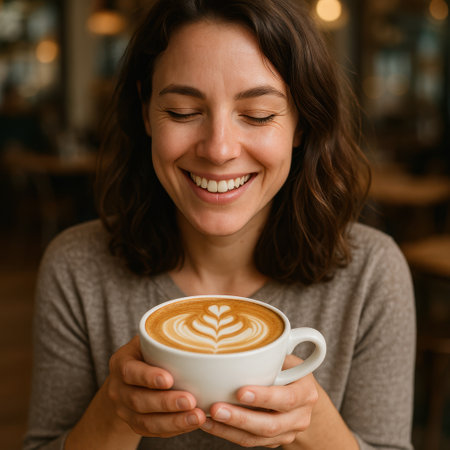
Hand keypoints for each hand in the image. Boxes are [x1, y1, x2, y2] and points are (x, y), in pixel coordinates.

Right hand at [107, 335, 206, 437]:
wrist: (125, 379)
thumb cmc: (147, 351)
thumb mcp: (149, 339)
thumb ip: (166, 334)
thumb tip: (206, 320)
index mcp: (121, 362)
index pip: (130, 371)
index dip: (148, 377)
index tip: (169, 379)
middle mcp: (119, 388)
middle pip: (139, 400)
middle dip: (166, 402)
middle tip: (191, 400)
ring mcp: (125, 409)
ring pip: (146, 421)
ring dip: (173, 420)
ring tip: (198, 416)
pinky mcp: (135, 424)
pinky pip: (153, 431)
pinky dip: (174, 428)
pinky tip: (192, 423)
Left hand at [200, 354, 317, 447]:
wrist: (302, 395)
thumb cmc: (289, 367)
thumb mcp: (288, 355)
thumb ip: (276, 348)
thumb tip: (247, 332)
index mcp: (305, 392)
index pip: (286, 398)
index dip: (264, 397)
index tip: (240, 392)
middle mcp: (299, 417)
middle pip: (269, 425)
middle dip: (240, 418)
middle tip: (216, 408)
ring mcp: (286, 433)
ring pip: (255, 438)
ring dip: (228, 429)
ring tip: (205, 417)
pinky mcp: (272, 442)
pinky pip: (248, 441)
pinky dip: (226, 433)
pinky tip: (209, 423)